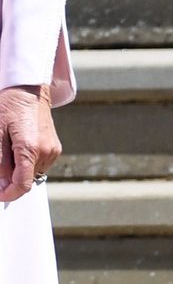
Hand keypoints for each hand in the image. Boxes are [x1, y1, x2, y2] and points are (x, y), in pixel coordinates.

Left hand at [0, 84, 61, 202]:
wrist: (29, 89)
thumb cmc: (9, 106)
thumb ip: (0, 162)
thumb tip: (2, 185)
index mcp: (30, 148)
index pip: (23, 185)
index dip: (8, 194)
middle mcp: (46, 152)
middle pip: (26, 180)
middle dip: (11, 177)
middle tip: (2, 155)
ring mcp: (53, 150)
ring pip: (32, 173)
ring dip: (19, 169)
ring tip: (10, 147)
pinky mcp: (55, 148)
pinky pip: (38, 165)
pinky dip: (27, 162)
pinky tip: (20, 145)